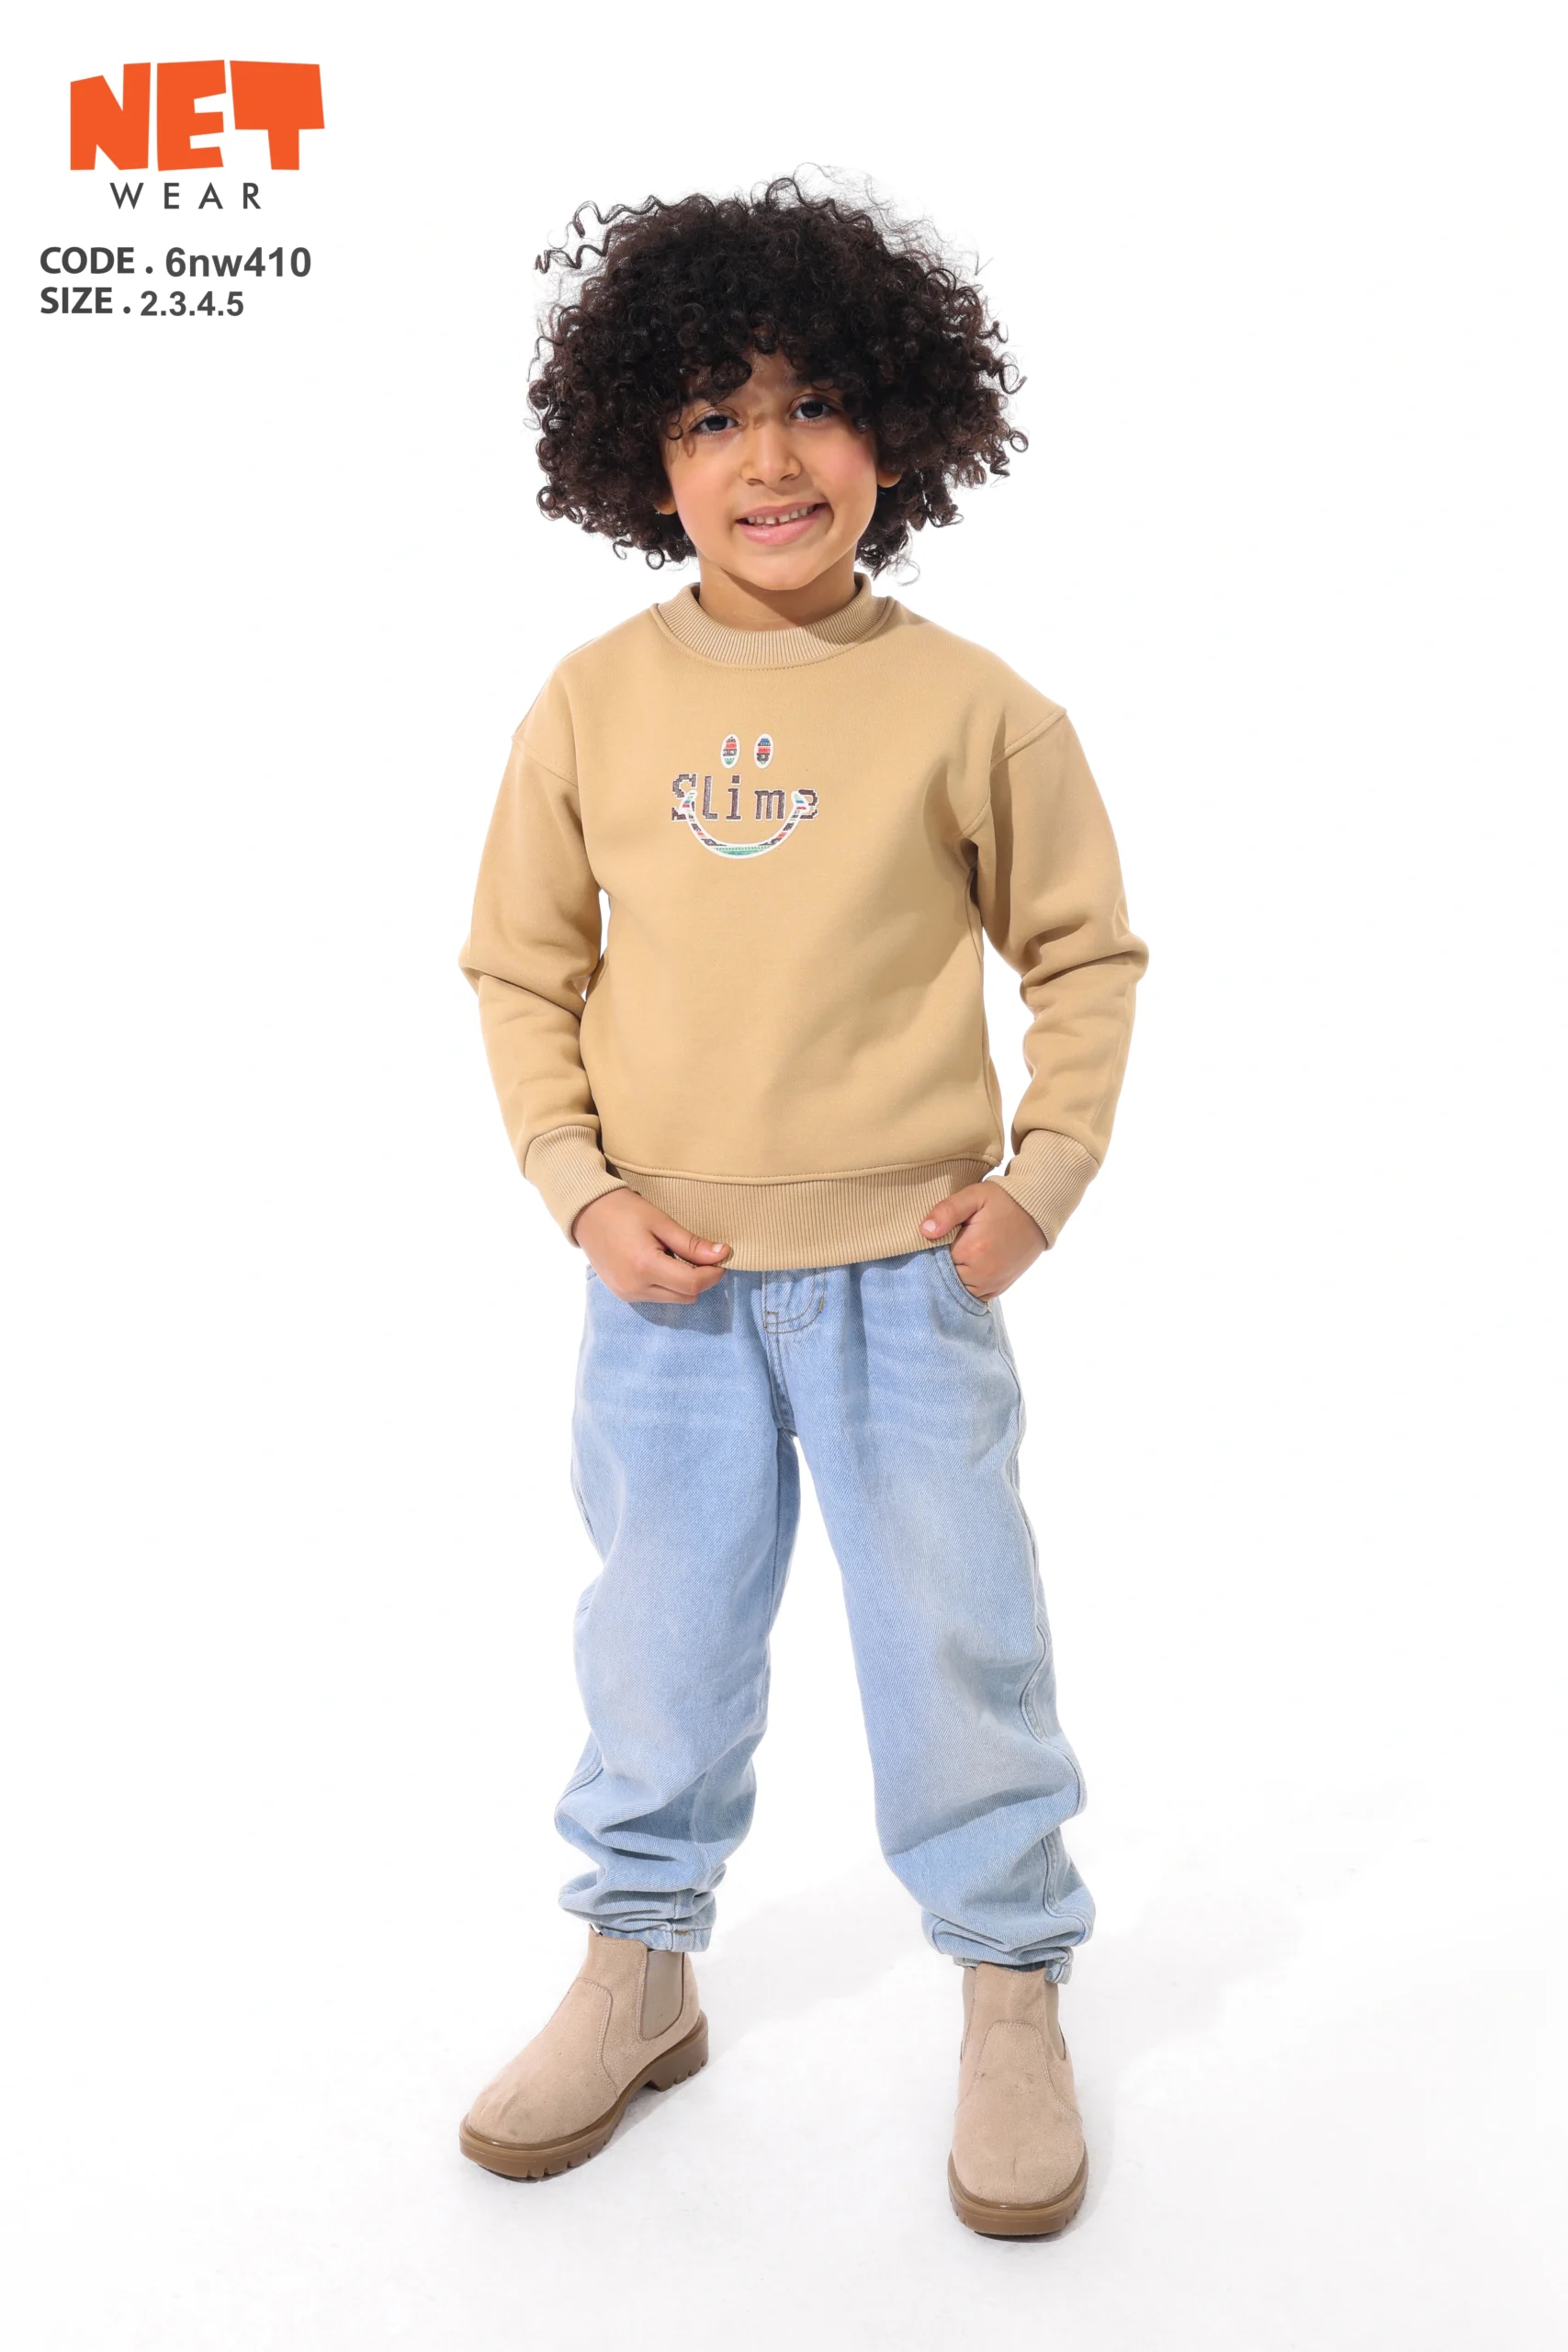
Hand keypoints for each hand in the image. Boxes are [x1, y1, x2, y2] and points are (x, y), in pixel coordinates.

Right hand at [572, 1187, 731, 1303]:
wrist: (586, 1212)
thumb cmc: (624, 1210)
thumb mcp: (661, 1222)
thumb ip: (692, 1244)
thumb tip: (723, 1254)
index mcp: (645, 1267)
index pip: (693, 1284)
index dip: (713, 1273)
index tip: (720, 1257)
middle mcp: (635, 1287)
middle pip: (686, 1296)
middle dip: (699, 1278)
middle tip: (697, 1254)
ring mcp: (627, 1294)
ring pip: (673, 1299)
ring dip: (682, 1283)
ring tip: (671, 1255)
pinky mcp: (622, 1295)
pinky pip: (657, 1297)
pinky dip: (666, 1285)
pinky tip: (658, 1262)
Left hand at [920, 1182, 1043, 1300]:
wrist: (1036, 1211)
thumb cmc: (1003, 1200)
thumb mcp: (974, 1196)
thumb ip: (947, 1211)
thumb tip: (924, 1231)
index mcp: (972, 1250)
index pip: (935, 1259)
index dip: (932, 1248)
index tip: (939, 1236)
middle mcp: (982, 1274)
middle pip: (945, 1277)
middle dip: (943, 1263)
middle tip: (951, 1242)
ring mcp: (992, 1283)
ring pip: (958, 1288)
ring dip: (954, 1275)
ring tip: (961, 1253)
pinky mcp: (999, 1287)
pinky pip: (974, 1295)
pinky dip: (968, 1284)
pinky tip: (969, 1266)